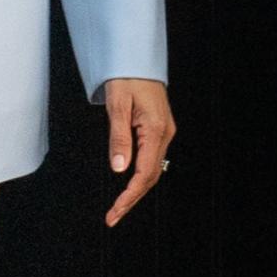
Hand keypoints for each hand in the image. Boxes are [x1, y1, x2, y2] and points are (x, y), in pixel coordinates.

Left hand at [103, 78, 174, 226]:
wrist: (137, 59)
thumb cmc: (126, 78)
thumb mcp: (117, 106)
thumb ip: (119, 138)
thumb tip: (119, 169)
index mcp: (156, 130)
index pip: (144, 174)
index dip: (129, 196)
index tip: (115, 212)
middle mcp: (164, 134)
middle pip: (150, 177)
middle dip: (131, 199)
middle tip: (112, 217)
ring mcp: (164, 133)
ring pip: (152, 170)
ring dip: (135, 190)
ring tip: (118, 208)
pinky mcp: (159, 130)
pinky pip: (151, 159)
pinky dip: (139, 177)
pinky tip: (128, 186)